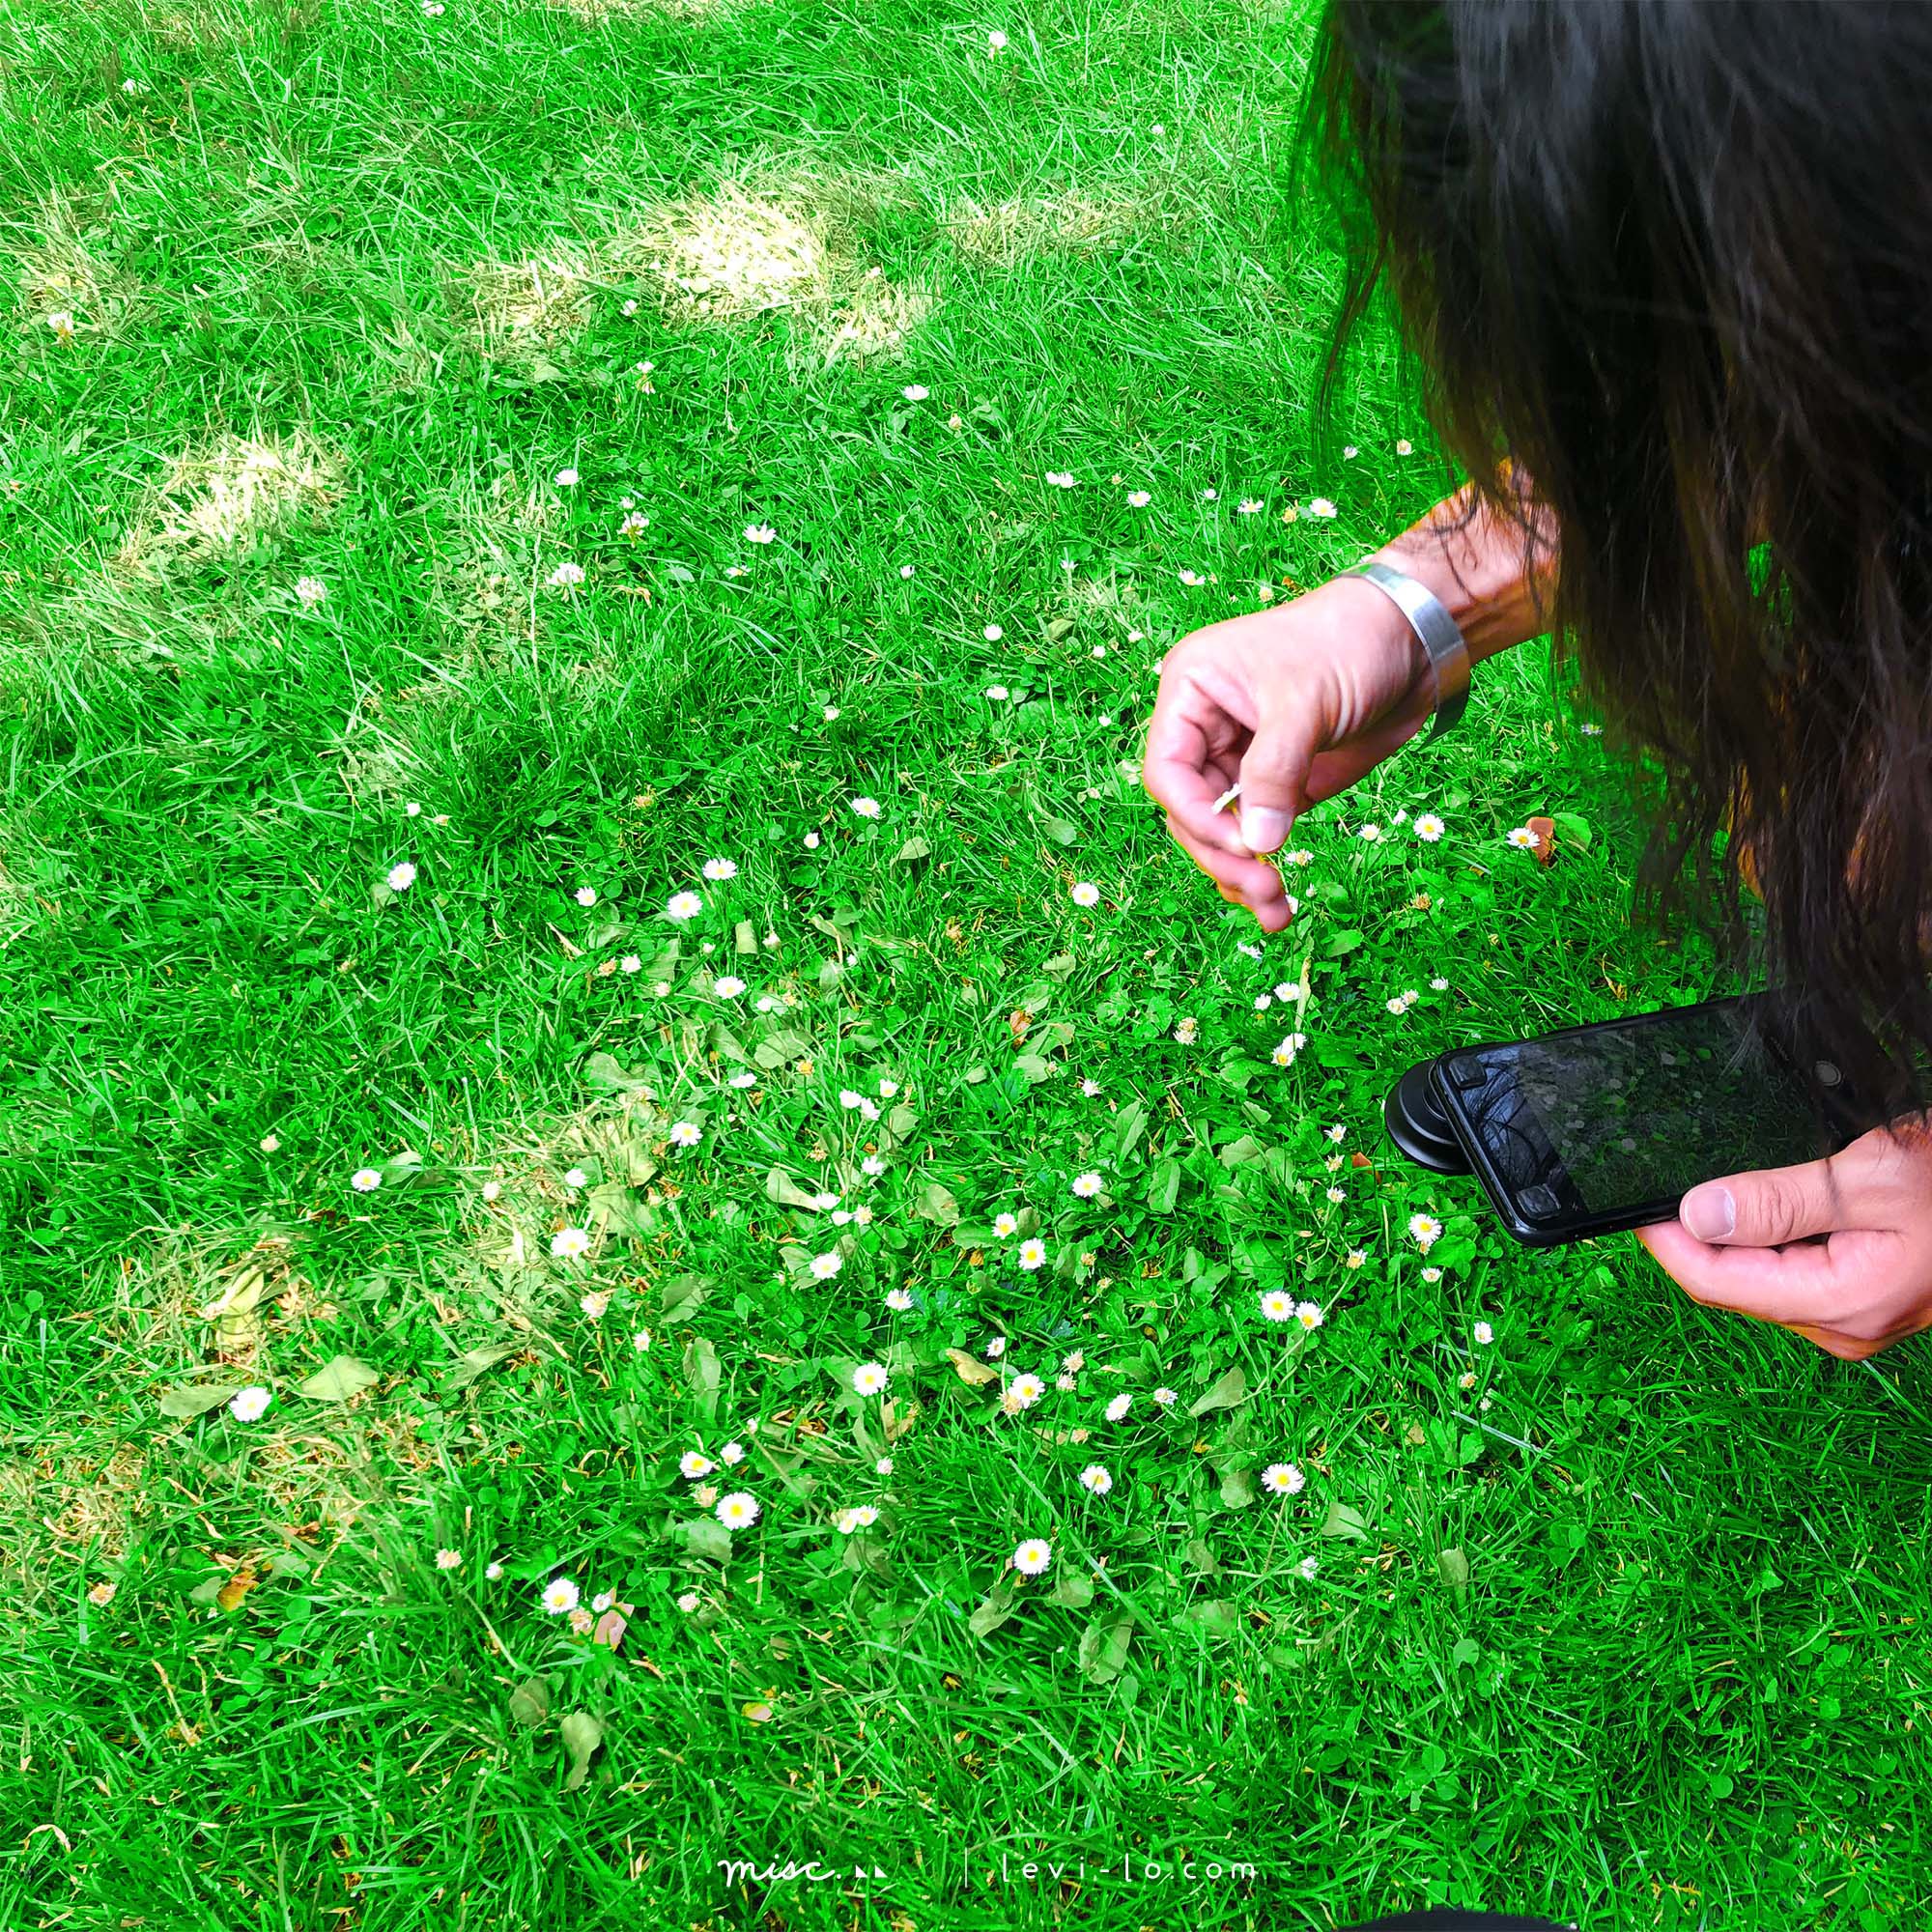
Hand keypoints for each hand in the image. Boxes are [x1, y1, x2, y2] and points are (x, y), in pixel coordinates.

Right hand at [1141, 576, 1434, 930]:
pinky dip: (1265, 869)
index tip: (1242, 846)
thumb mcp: (1305, 703)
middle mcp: (1207, 730)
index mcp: (1192, 692)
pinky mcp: (1279, 785)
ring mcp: (1242, 760)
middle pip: (1191, 812)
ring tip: (1277, 911)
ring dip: (1242, 876)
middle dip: (1225, 855)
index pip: (1169, 770)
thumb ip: (1275, 772)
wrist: (1415, 639)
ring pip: (1221, 833)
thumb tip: (1257, 844)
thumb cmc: (1349, 643)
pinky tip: (1278, 905)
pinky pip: (1257, 836)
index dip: (1196, 815)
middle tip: (1265, 888)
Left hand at [1635, 1116, 1931, 1358]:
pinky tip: (1770, 1203)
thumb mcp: (1871, 1178)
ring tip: (1716, 1187)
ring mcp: (1857, 1315)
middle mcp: (1844, 1324)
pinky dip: (1772, 1238)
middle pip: (1732, 1282)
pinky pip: (1795, 1271)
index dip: (1664, 1243)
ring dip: (1734, 1236)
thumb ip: (1779, 1200)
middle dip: (1694, 1237)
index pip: (1714, 1282)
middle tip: (1665, 1183)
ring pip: (1761, 1276)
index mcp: (1840, 1302)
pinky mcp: (1867, 1296)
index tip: (1631, 1204)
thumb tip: (1696, 1214)